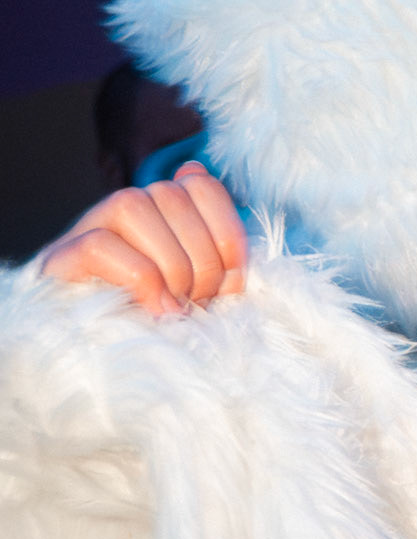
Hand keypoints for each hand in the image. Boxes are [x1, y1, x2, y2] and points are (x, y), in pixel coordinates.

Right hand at [38, 163, 246, 315]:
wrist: (101, 353)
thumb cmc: (161, 317)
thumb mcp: (205, 287)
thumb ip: (220, 252)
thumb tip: (208, 199)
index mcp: (164, 207)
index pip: (202, 185)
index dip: (227, 231)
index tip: (232, 278)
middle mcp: (128, 205)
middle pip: (173, 196)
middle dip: (202, 259)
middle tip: (199, 301)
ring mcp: (91, 226)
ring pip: (134, 207)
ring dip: (170, 266)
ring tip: (176, 306)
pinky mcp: (63, 255)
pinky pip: (100, 245)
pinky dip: (139, 280)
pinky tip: (154, 308)